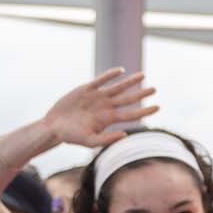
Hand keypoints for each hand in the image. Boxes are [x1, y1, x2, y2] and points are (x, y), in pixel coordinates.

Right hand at [41, 69, 157, 151]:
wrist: (54, 127)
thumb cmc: (72, 136)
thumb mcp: (90, 141)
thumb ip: (107, 139)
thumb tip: (125, 134)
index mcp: (108, 119)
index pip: (131, 114)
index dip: (144, 111)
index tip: (158, 107)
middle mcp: (105, 107)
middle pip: (128, 99)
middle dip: (141, 94)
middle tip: (155, 89)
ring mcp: (97, 97)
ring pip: (117, 87)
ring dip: (130, 82)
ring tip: (143, 75)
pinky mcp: (86, 89)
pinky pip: (100, 80)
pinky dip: (110, 75)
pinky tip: (120, 71)